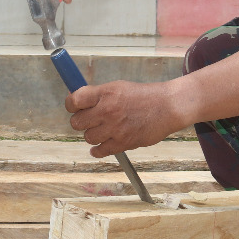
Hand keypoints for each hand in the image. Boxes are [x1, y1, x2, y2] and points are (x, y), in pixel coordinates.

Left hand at [65, 80, 185, 156]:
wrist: (167, 107)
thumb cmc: (143, 96)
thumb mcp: (118, 87)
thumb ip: (98, 95)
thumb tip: (76, 101)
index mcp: (105, 93)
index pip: (74, 100)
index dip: (71, 104)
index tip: (73, 107)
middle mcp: (107, 110)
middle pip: (77, 122)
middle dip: (81, 121)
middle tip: (89, 120)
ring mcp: (115, 128)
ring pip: (88, 137)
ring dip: (92, 135)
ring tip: (102, 130)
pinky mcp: (123, 143)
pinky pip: (100, 151)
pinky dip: (97, 150)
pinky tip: (98, 147)